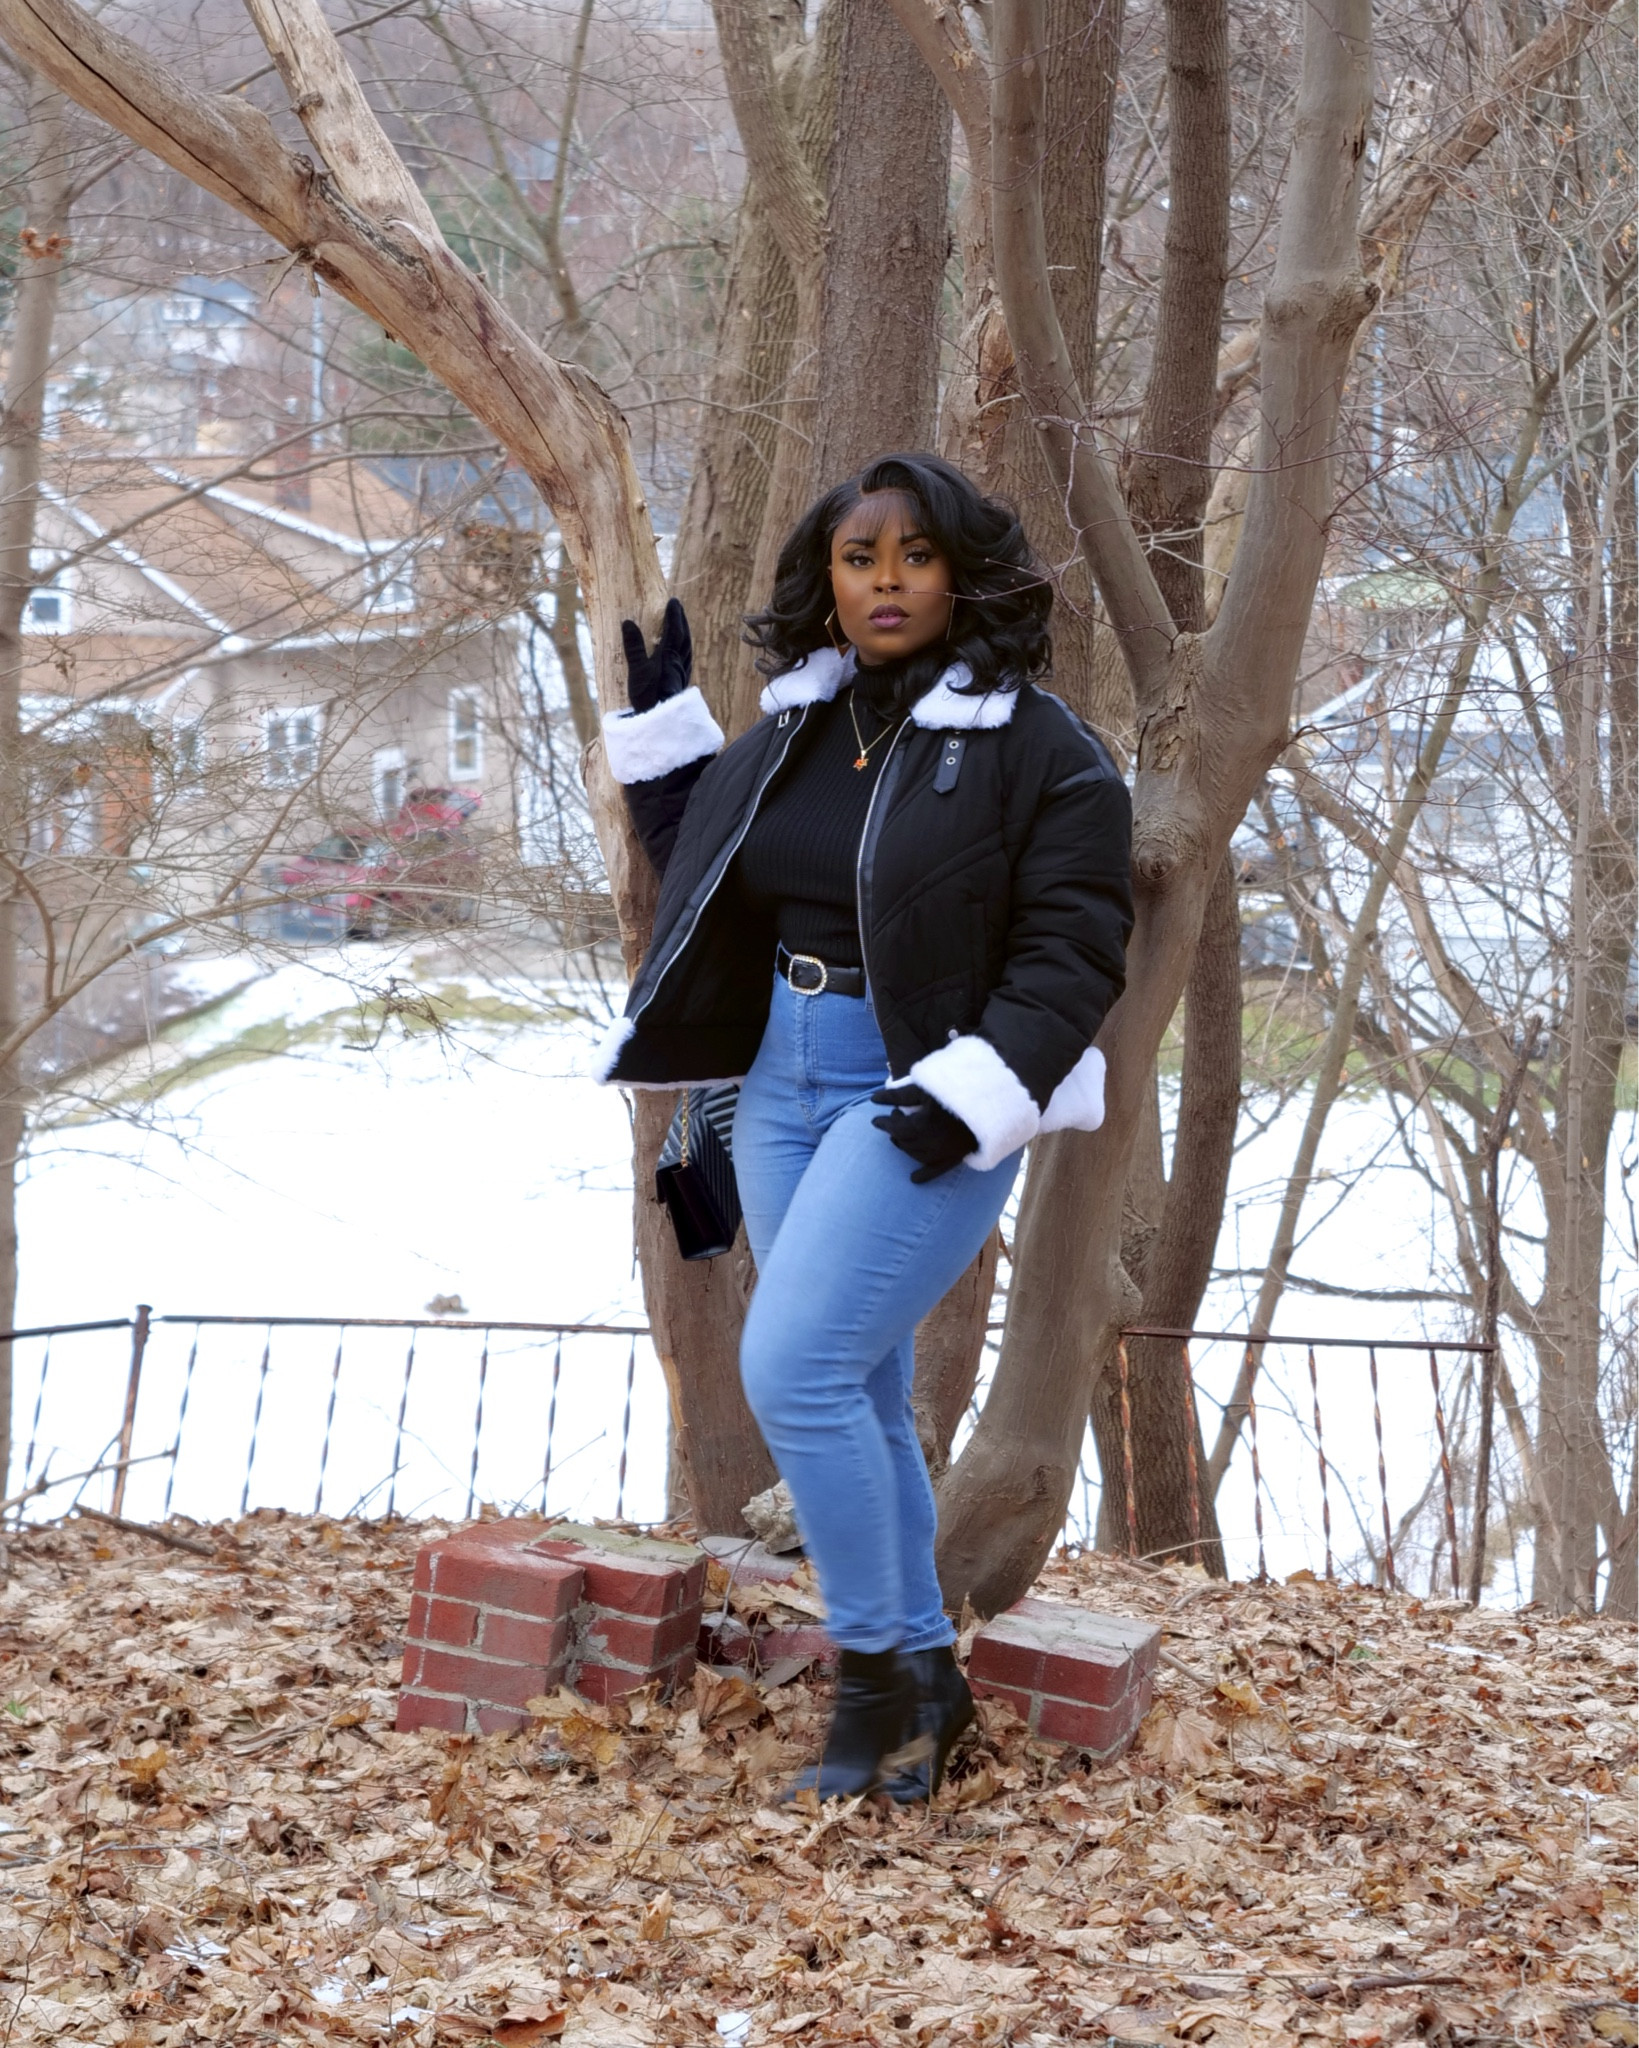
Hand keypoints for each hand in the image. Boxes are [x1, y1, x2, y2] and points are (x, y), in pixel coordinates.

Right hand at [621, 597, 692, 712]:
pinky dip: (685, 649)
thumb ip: (633, 646)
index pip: (674, 630)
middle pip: (684, 637)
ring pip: (687, 648)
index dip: (673, 614)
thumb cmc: (648, 696)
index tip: (673, 601)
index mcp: (669, 656)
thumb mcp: (637, 670)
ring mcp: (682, 673)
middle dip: (682, 621)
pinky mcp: (681, 683)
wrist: (662, 722)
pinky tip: (682, 653)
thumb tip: (627, 622)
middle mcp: (679, 662)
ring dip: (685, 634)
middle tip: (679, 608)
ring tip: (682, 625)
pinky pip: (686, 659)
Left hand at [870, 1084, 976, 1182]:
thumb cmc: (952, 1091)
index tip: (876, 1121)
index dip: (883, 1124)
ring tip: (905, 1133)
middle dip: (895, 1131)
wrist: (985, 1101)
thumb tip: (873, 1099)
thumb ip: (897, 1096)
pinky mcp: (953, 1158)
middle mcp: (929, 1144)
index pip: (893, 1128)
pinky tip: (913, 1179)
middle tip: (896, 1119)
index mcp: (920, 1126)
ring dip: (905, 1146)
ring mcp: (942, 1154)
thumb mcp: (923, 1089)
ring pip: (914, 1155)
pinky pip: (935, 1171)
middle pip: (902, 1142)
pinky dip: (923, 1175)